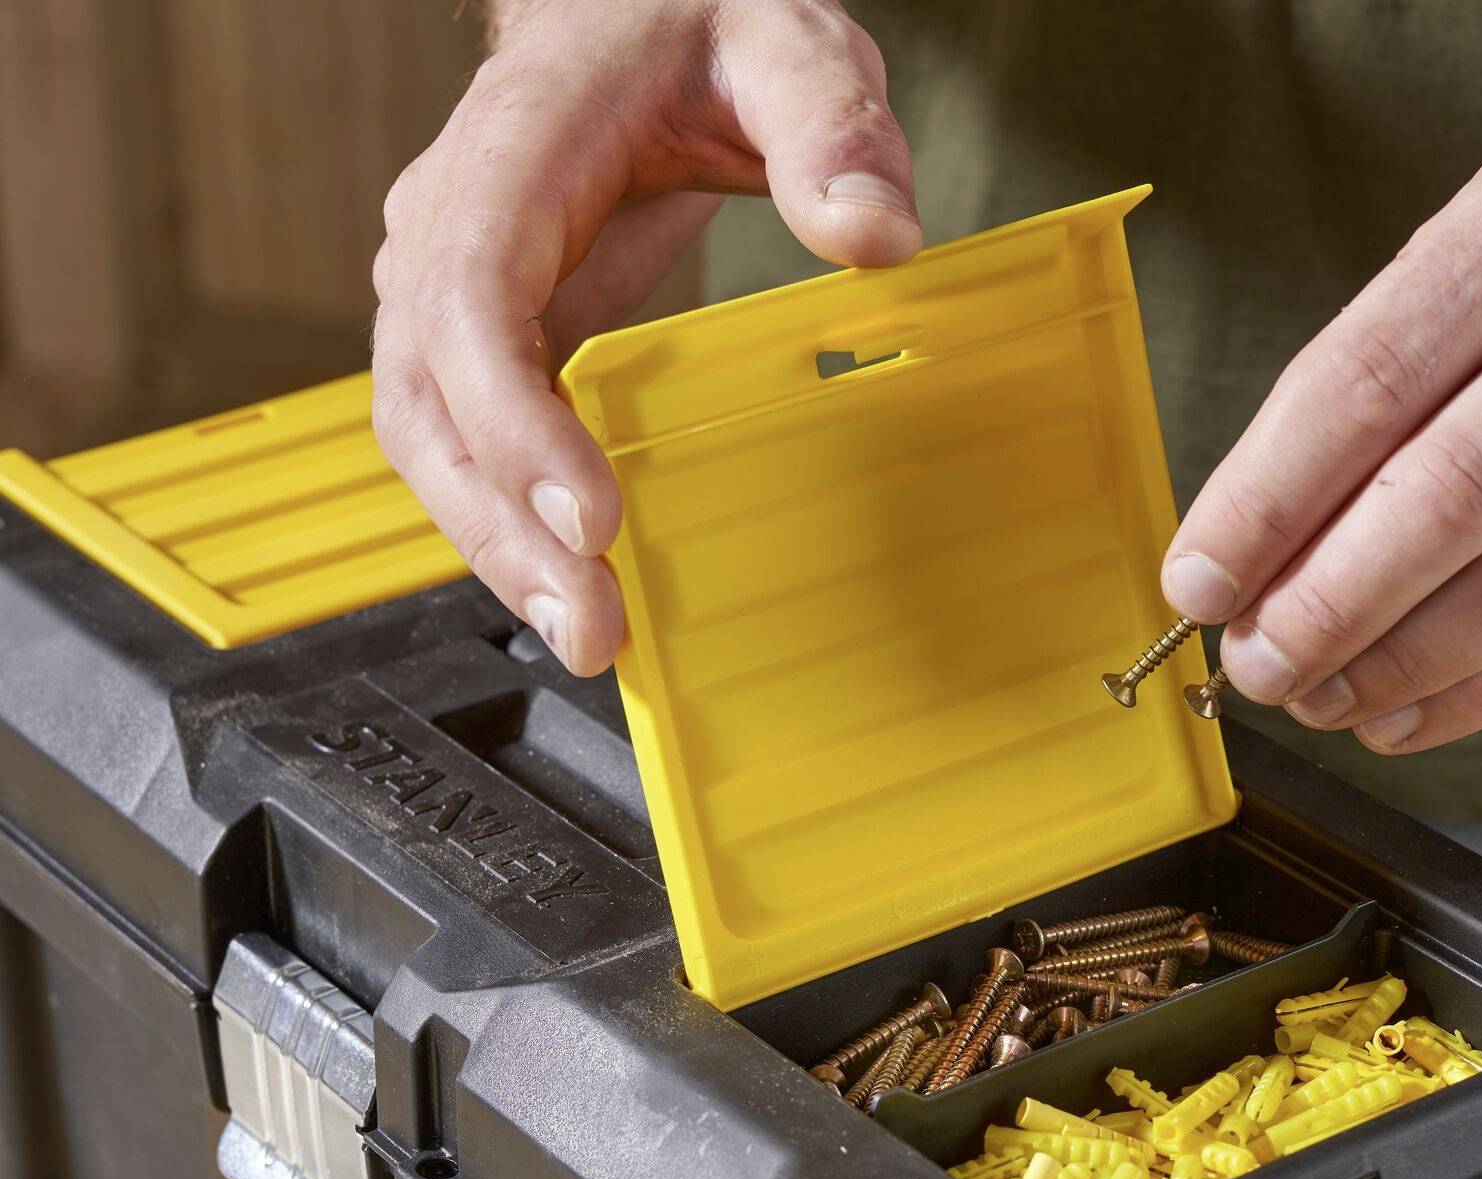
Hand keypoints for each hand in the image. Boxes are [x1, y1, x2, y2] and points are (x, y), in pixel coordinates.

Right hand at [372, 0, 920, 674]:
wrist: (633, 9)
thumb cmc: (698, 23)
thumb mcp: (785, 42)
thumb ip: (829, 126)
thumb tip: (875, 234)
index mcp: (509, 152)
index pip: (471, 299)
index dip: (518, 423)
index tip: (594, 520)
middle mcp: (450, 227)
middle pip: (428, 401)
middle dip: (500, 529)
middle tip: (592, 628)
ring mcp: (453, 288)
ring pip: (430, 439)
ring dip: (497, 548)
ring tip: (587, 634)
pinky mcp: (486, 340)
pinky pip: (470, 443)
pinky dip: (510, 524)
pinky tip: (576, 586)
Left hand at [1164, 112, 1481, 752]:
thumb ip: (1397, 377)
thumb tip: (1257, 540)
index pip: (1363, 381)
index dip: (1262, 504)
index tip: (1199, 583)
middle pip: (1447, 493)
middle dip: (1326, 605)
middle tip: (1259, 664)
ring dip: (1403, 664)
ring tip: (1327, 698)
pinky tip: (1414, 715)